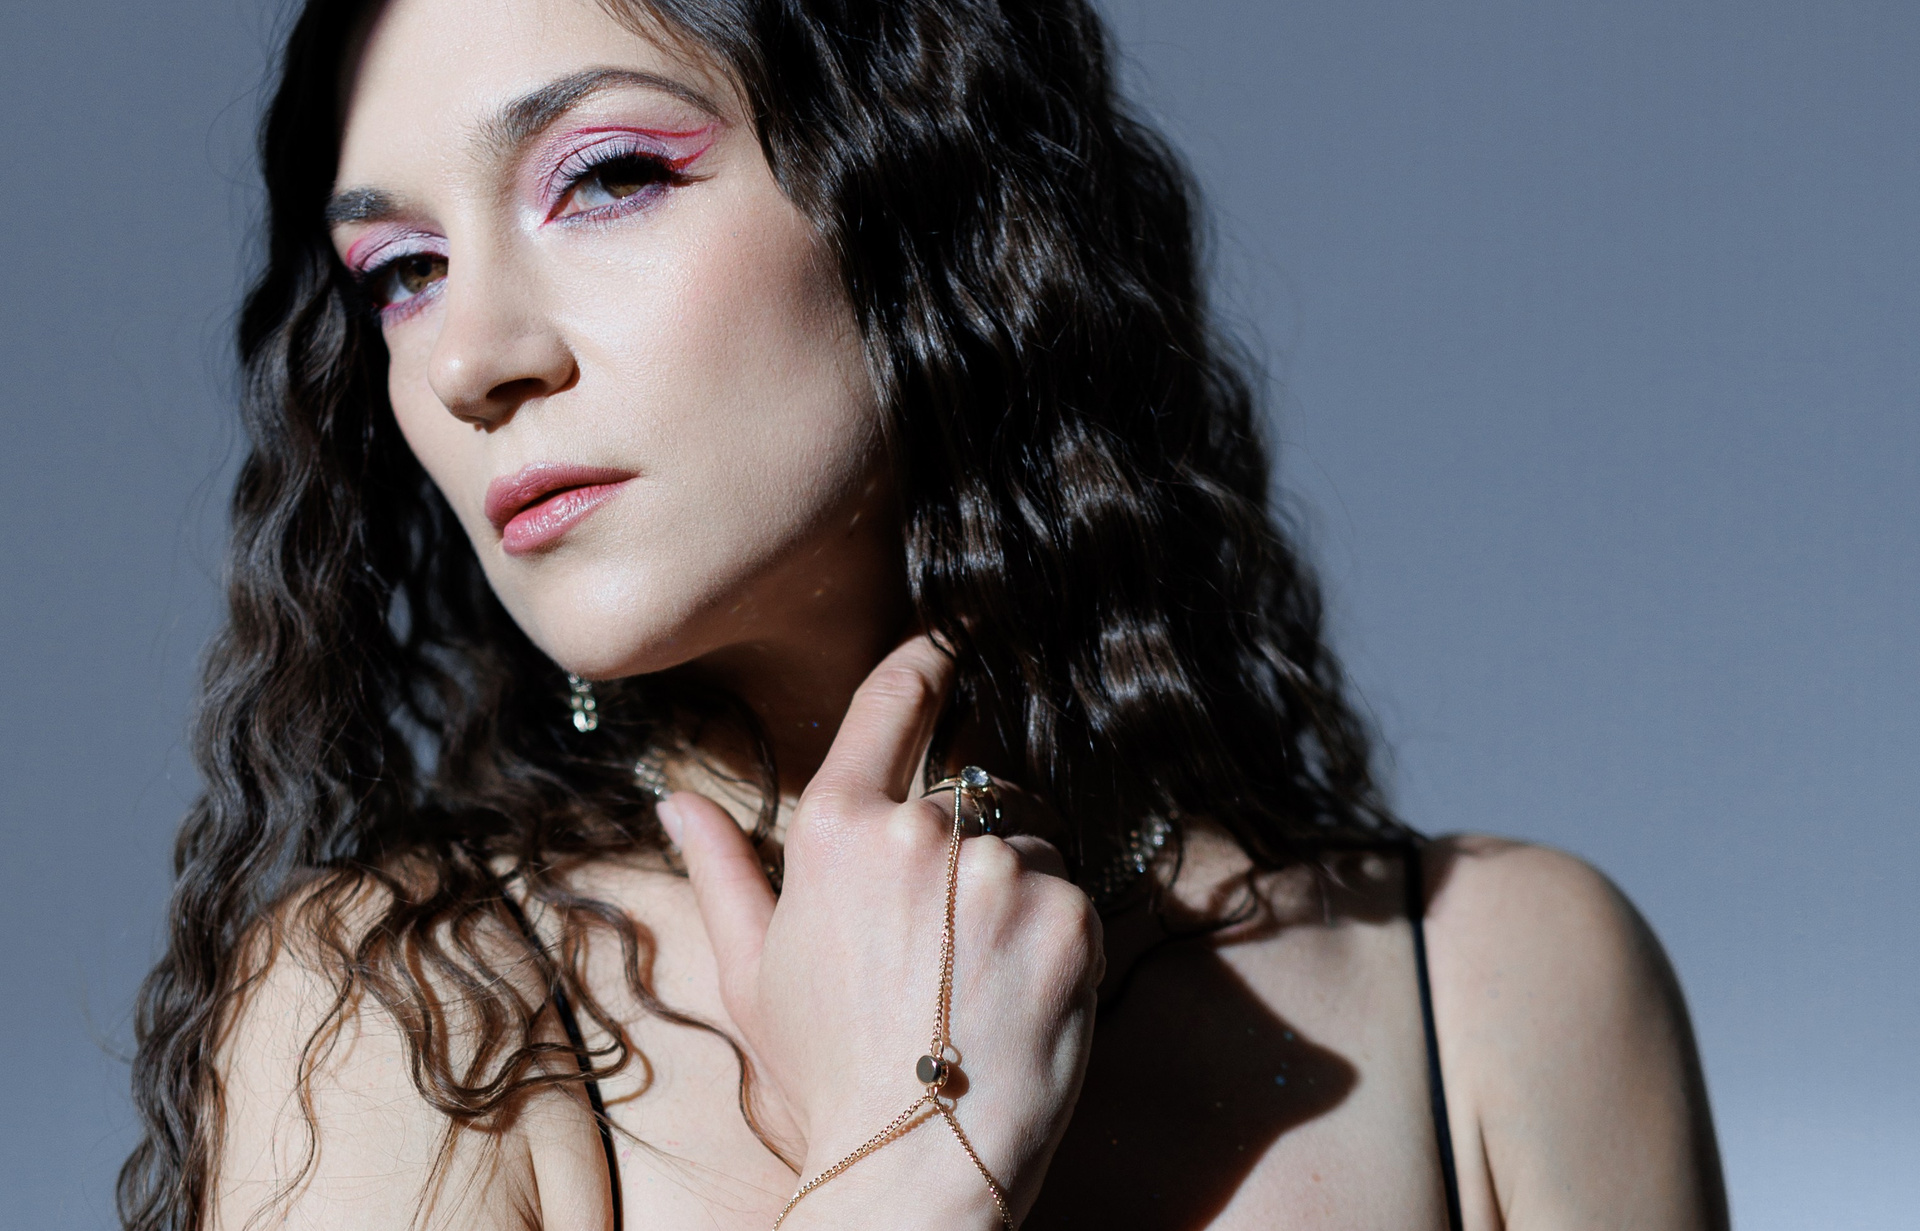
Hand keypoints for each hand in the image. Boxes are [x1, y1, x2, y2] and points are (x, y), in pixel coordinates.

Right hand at [658, 636, 1101, 1227]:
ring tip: (978, 976)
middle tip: (946, 937)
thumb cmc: (822, 1077)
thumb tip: (675, 801)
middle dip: (969, 841)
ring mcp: (1003, 870)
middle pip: (973, 789)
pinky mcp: (1070, 914)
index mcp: (836, 828)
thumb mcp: (751, 976)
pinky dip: (1056, 933)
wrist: (913, 1171)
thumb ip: (722, 871)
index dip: (927, 660)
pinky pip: (1073, 892)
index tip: (953, 637)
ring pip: (1031, 839)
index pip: (893, 703)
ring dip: (1016, 886)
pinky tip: (1018, 993)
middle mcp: (921, 831)